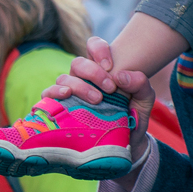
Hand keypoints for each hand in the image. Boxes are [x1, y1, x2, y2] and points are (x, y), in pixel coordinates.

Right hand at [45, 37, 156, 160]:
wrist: (127, 145)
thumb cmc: (133, 117)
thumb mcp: (144, 100)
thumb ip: (141, 84)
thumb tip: (121, 76)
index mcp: (101, 70)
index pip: (93, 46)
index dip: (99, 50)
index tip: (110, 66)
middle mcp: (83, 79)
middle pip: (79, 63)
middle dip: (94, 72)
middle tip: (110, 89)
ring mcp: (70, 93)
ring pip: (64, 78)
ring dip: (80, 86)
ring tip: (97, 99)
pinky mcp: (59, 110)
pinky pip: (48, 95)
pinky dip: (54, 92)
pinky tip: (66, 96)